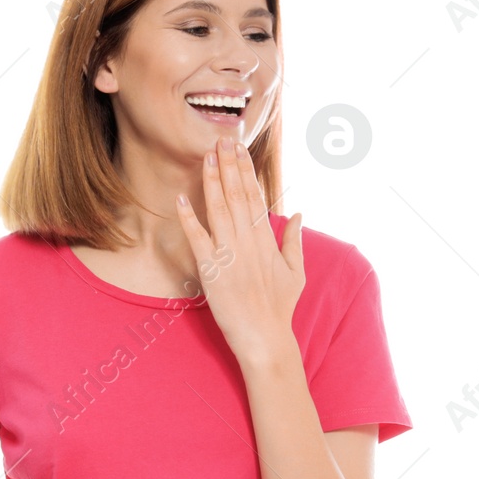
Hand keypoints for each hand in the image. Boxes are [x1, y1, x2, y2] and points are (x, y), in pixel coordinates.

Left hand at [176, 136, 304, 364]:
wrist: (264, 338)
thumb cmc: (279, 307)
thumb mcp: (295, 271)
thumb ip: (294, 240)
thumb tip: (297, 213)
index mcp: (266, 240)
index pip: (255, 196)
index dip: (245, 170)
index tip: (239, 149)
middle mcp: (248, 242)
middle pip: (237, 195)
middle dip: (228, 165)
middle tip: (220, 140)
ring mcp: (229, 255)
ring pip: (218, 209)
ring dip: (212, 181)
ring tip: (206, 157)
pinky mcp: (211, 270)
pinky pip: (197, 239)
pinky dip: (189, 218)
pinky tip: (181, 198)